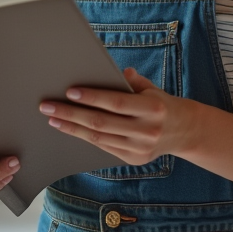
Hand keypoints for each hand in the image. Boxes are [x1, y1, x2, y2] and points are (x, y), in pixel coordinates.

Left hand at [39, 68, 195, 164]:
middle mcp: (147, 131)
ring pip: (99, 138)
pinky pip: (104, 147)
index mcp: (153, 108)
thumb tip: (113, 71)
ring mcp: (140, 148)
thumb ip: (132, 81)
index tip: (69, 91)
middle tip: (47, 106)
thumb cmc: (162, 104)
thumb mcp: (152, 88)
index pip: (117, 102)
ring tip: (52, 119)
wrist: (185, 131)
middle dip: (70, 114)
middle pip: (101, 122)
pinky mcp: (134, 160)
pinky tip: (70, 129)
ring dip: (72, 128)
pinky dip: (85, 138)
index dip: (92, 97)